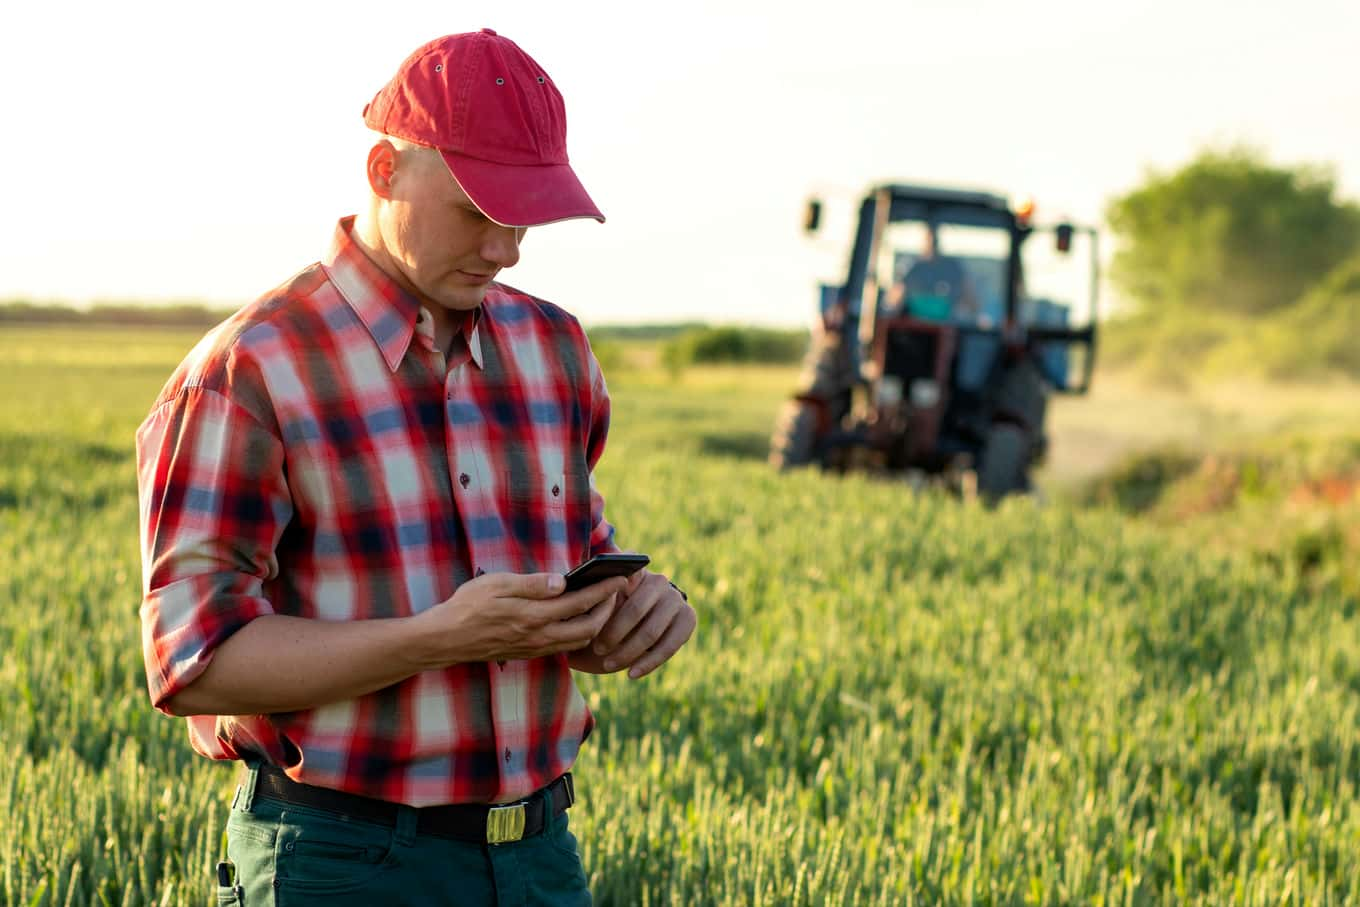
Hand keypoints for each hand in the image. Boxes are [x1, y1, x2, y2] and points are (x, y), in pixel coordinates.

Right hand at [411, 571, 627, 667]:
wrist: (445, 640)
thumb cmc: (468, 606)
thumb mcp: (497, 584)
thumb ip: (532, 584)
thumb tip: (564, 581)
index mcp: (534, 615)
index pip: (581, 602)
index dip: (604, 590)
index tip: (620, 578)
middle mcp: (539, 636)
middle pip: (589, 627)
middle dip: (608, 608)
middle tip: (616, 590)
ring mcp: (535, 648)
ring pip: (579, 641)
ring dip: (597, 623)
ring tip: (603, 604)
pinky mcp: (529, 654)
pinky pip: (565, 647)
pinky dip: (580, 634)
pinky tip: (579, 619)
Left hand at [568, 570, 695, 678]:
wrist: (631, 631)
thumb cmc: (606, 616)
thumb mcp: (596, 603)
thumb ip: (592, 591)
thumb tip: (584, 576)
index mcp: (636, 569)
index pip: (627, 571)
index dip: (616, 586)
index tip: (601, 599)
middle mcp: (659, 580)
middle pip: (636, 609)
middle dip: (615, 632)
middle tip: (598, 649)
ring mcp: (676, 599)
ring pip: (652, 631)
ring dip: (629, 652)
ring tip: (609, 665)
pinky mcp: (688, 618)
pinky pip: (670, 645)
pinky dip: (648, 663)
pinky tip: (631, 674)